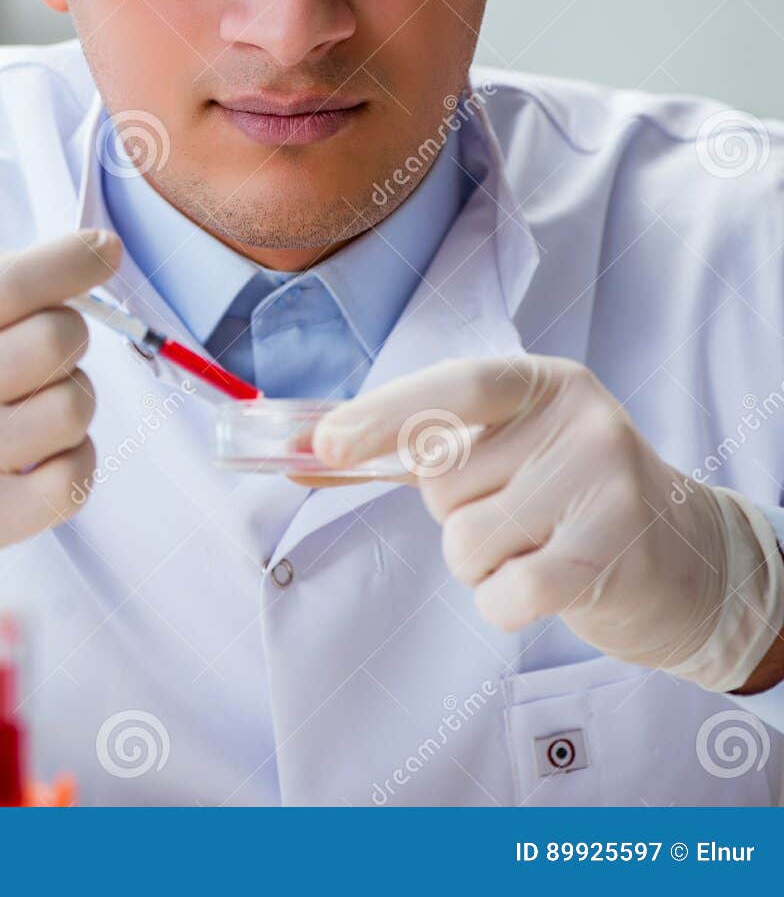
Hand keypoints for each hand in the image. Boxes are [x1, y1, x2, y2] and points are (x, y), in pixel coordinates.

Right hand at [0, 161, 120, 603]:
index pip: (10, 285)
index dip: (73, 259)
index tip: (100, 250)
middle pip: (55, 342)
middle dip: (69, 327)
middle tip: (47, 335)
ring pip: (70, 410)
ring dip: (72, 392)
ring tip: (37, 394)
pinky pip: (70, 484)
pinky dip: (76, 459)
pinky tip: (44, 449)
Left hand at [309, 355, 783, 692]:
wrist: (683, 560)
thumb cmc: (562, 498)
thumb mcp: (503, 449)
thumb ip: (412, 445)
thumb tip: (302, 451)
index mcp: (543, 384)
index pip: (455, 387)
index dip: (385, 414)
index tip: (326, 443)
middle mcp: (580, 422)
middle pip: (444, 481)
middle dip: (452, 513)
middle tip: (512, 513)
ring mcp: (603, 486)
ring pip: (465, 542)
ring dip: (477, 564)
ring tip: (533, 547)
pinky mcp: (611, 555)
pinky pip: (503, 593)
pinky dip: (502, 602)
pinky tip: (544, 586)